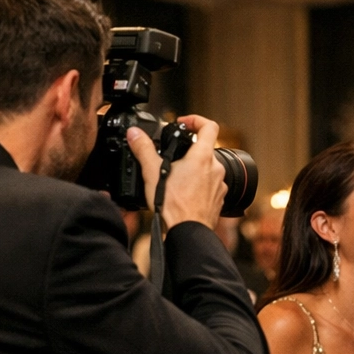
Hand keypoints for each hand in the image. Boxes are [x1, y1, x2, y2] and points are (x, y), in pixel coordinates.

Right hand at [126, 114, 226, 229]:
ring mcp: (219, 185)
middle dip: (189, 150)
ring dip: (194, 169)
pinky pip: (210, 186)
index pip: (209, 126)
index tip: (184, 124)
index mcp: (202, 157)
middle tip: (173, 157)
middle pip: (206, 149)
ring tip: (176, 178)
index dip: (195, 120)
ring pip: (208, 169)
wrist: (188, 232)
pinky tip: (184, 193)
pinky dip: (198, 185)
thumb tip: (135, 133)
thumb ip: (143, 149)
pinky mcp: (219, 199)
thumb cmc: (174, 206)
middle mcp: (215, 169)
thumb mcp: (152, 173)